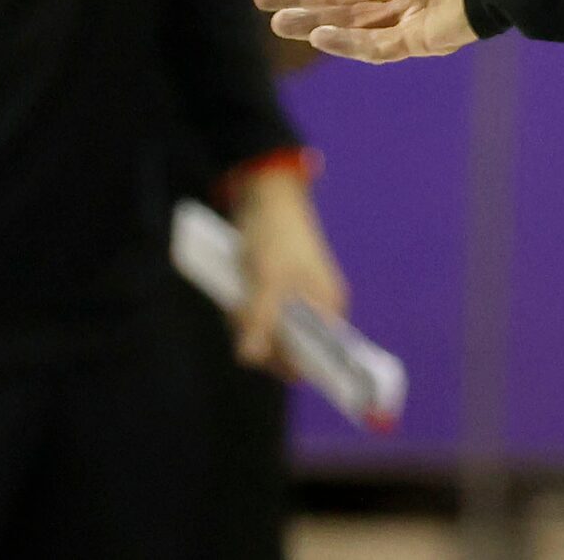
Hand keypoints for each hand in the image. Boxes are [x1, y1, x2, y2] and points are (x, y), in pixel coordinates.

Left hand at [228, 171, 347, 371]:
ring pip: (269, 333)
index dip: (291, 364)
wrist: (265, 200)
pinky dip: (244, 313)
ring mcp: (298, 302)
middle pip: (287, 347)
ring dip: (247, 324)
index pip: (317, 356)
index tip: (261, 361)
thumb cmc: (275, 238)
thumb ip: (260, 321)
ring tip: (237, 300)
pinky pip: (260, 318)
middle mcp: (318, 309)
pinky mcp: (279, 294)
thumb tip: (249, 359)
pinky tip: (235, 295)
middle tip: (241, 318)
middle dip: (259, 339)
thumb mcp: (266, 281)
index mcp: (328, 307)